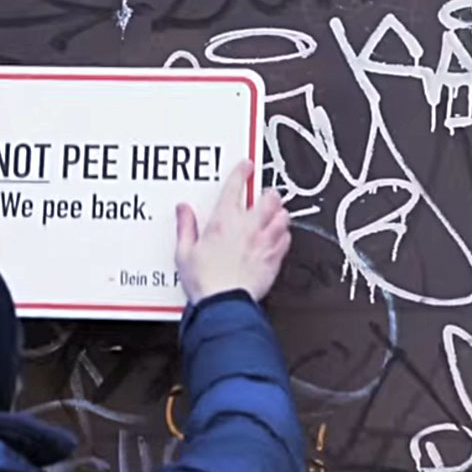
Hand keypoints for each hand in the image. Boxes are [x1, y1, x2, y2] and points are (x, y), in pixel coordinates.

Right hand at [175, 160, 290, 302]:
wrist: (224, 304)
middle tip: (263, 194)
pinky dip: (284, 234)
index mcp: (224, 221)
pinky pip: (287, 238)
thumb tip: (183, 211)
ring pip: (283, 215)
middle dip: (267, 192)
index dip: (242, 171)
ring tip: (273, 214)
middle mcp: (248, 227)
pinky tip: (278, 237)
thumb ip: (186, 227)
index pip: (236, 186)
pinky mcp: (274, 258)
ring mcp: (264, 241)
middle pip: (268, 197)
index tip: (246, 166)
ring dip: (278, 212)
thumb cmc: (206, 282)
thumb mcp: (185, 253)